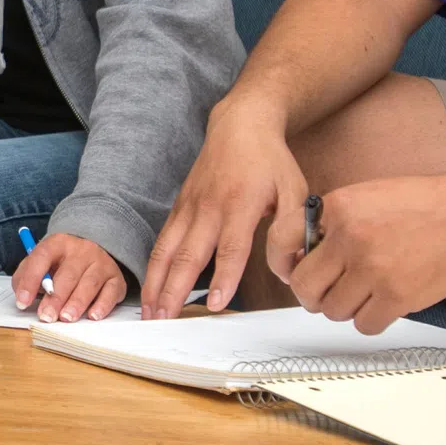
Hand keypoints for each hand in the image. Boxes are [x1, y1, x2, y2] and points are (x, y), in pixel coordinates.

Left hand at [12, 231, 125, 324]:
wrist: (95, 247)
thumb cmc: (61, 262)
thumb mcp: (41, 262)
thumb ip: (26, 276)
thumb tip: (22, 297)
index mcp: (58, 244)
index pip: (42, 257)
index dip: (30, 280)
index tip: (22, 301)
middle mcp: (82, 251)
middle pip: (68, 274)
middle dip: (56, 298)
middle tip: (46, 316)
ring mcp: (101, 263)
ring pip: (90, 283)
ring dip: (77, 302)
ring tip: (66, 318)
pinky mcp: (116, 278)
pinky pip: (111, 291)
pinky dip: (102, 305)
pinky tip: (93, 316)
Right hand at [141, 95, 311, 317]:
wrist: (240, 125)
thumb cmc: (269, 160)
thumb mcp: (296, 190)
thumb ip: (294, 230)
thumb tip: (289, 268)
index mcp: (240, 204)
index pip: (231, 247)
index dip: (225, 277)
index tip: (217, 303)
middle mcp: (209, 208)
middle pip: (188, 255)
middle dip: (174, 290)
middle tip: (164, 319)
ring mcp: (189, 207)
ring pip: (167, 250)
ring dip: (156, 283)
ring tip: (149, 312)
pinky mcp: (179, 207)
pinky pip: (162, 241)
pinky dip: (153, 266)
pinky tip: (150, 287)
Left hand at [284, 168, 445, 332]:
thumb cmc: (419, 204)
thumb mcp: (364, 196)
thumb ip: (331, 222)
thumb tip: (302, 255)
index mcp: (337, 209)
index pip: (281, 240)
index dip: (282, 263)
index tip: (291, 271)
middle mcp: (350, 239)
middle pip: (305, 287)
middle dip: (313, 294)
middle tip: (329, 291)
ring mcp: (373, 270)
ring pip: (333, 310)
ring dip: (345, 307)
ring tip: (364, 293)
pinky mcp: (397, 295)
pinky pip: (364, 324)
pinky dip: (370, 319)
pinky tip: (382, 303)